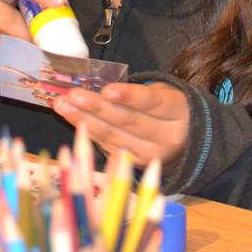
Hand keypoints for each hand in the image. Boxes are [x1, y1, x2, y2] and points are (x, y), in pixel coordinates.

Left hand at [53, 82, 188, 165]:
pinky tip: (73, 120)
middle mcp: (166, 136)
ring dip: (85, 120)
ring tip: (63, 106)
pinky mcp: (136, 164)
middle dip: (97, 108)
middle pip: (128, 121)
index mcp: (177, 111)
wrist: (188, 139)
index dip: (129, 97)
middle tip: (73, 95)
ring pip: (114, 136)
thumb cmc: (168, 108)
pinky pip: (108, 146)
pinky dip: (88, 132)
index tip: (106, 90)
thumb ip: (138, 92)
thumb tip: (98, 87)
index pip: (152, 102)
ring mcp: (150, 154)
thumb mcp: (163, 93)